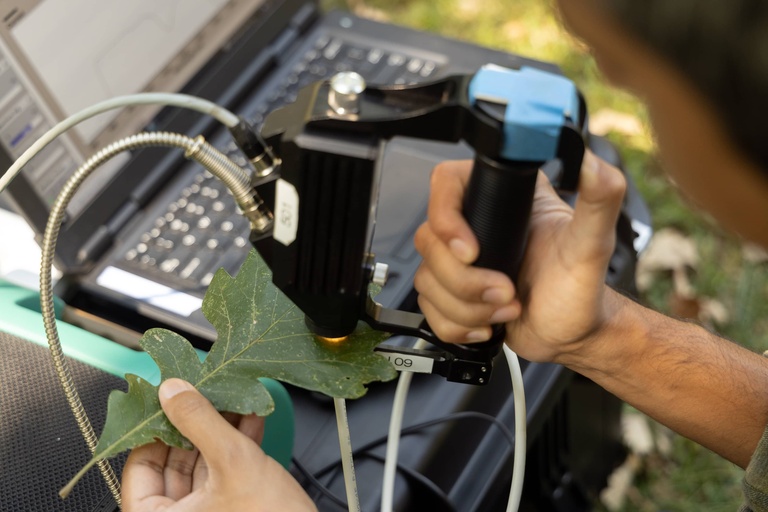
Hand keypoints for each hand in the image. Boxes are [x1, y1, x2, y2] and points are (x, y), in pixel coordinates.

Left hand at [122, 378, 316, 511]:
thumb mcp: (233, 462)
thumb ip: (200, 422)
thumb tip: (172, 392)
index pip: (140, 466)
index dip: (156, 427)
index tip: (168, 398)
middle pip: (173, 462)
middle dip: (195, 424)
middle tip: (203, 393)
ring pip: (201, 464)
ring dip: (219, 430)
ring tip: (232, 400)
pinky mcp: (231, 510)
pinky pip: (223, 473)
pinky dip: (236, 446)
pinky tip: (250, 419)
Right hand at [413, 152, 626, 363]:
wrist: (573, 333)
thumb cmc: (582, 288)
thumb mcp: (592, 244)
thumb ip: (600, 200)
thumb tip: (592, 164)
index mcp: (503, 199)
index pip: (446, 184)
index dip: (447, 218)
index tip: (473, 250)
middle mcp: (475, 225)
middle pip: (429, 240)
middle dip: (466, 280)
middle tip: (506, 290)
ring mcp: (459, 262)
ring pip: (426, 280)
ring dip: (468, 307)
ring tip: (507, 308)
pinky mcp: (451, 293)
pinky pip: (429, 309)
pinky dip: (459, 324)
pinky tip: (489, 323)